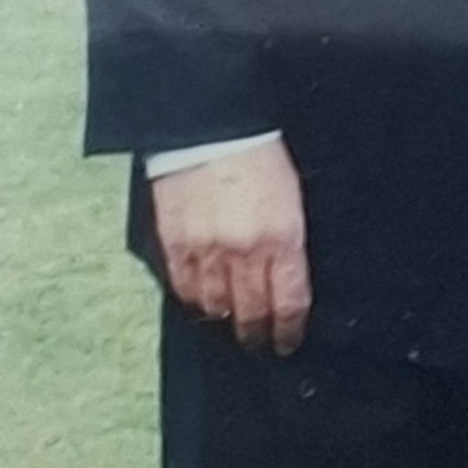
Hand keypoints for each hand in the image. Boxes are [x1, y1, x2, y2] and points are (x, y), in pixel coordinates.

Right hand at [152, 137, 311, 356]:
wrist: (211, 126)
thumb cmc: (258, 156)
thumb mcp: (292, 200)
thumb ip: (289, 244)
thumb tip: (287, 279)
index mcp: (282, 239)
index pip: (288, 304)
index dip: (287, 330)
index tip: (287, 341)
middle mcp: (245, 252)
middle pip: (251, 313)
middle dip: (257, 333)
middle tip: (259, 341)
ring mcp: (207, 250)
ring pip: (215, 306)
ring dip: (225, 318)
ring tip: (230, 321)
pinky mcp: (175, 244)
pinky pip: (183, 289)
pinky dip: (194, 300)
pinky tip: (202, 300)